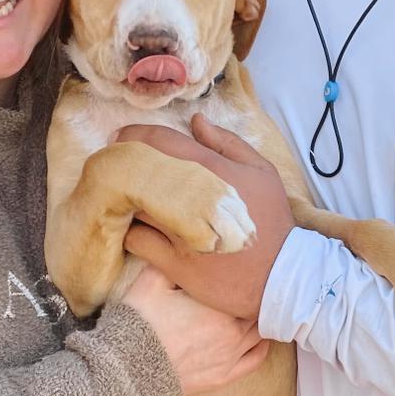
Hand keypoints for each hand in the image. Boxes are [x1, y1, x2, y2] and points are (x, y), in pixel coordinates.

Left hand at [118, 116, 294, 319]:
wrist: (283, 275)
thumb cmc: (272, 220)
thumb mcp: (261, 172)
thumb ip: (227, 143)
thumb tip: (196, 120)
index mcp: (212, 170)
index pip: (159, 141)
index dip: (132, 135)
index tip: (120, 138)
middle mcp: (193, 199)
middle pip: (138, 171)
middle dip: (119, 165)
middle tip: (112, 166)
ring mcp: (181, 233)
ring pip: (132, 206)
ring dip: (122, 199)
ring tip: (119, 197)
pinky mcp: (175, 264)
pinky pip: (136, 241)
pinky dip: (130, 231)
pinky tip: (133, 228)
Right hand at [121, 265, 268, 395]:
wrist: (128, 368)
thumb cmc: (140, 322)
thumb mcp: (152, 280)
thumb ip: (173, 260)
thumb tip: (184, 241)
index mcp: (220, 306)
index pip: (249, 287)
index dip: (249, 276)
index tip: (249, 269)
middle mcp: (233, 332)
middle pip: (258, 310)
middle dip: (254, 298)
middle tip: (253, 287)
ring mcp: (230, 357)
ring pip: (260, 334)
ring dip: (260, 320)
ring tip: (257, 308)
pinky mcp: (222, 377)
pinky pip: (255, 360)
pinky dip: (262, 347)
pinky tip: (261, 338)